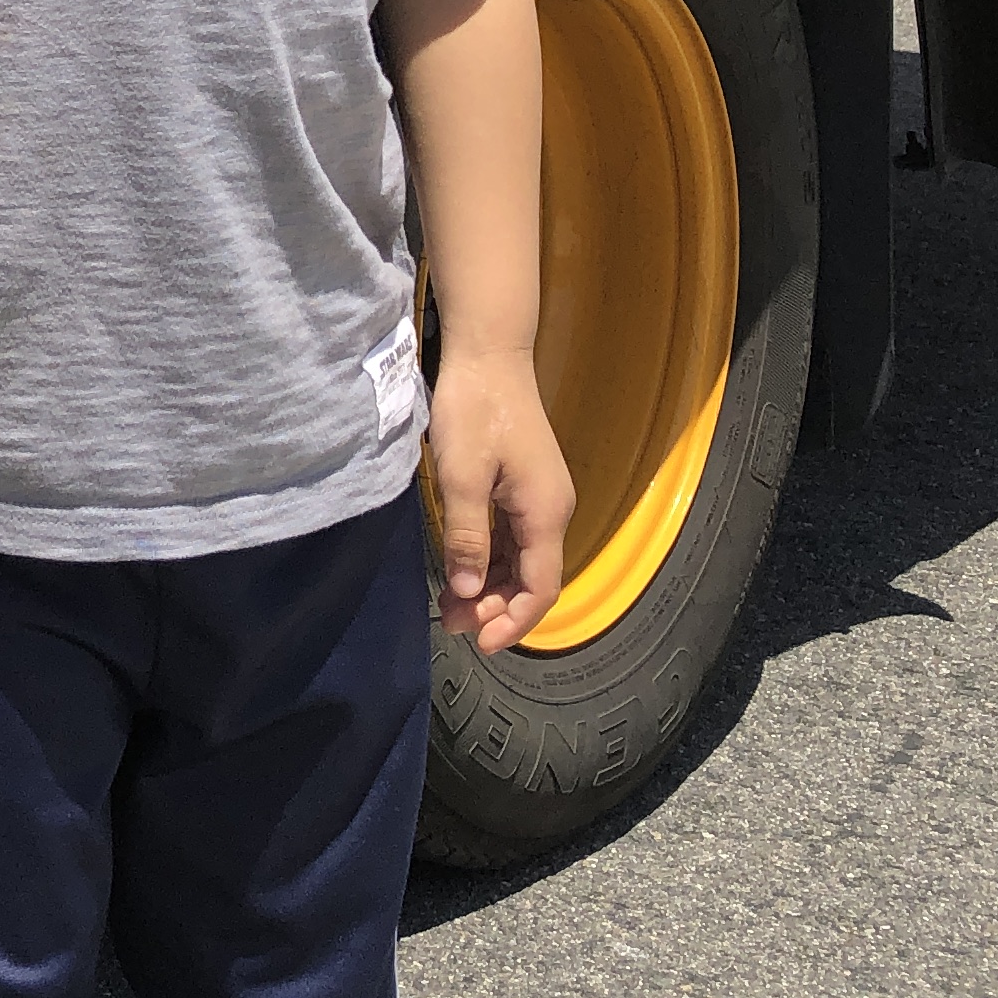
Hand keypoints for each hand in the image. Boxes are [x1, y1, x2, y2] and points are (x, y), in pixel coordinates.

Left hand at [426, 342, 574, 654]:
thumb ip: (466, 536)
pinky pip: (509, 537)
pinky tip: (458, 569)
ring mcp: (537, 498)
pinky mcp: (521, 485)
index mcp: (544, 513)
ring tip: (448, 606)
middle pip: (529, 578)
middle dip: (494, 608)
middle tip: (449, 625)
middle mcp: (550, 511)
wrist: (489, 354)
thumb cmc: (475, 409)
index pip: (539, 588)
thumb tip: (466, 592)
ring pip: (518, 560)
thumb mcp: (462, 476)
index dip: (512, 621)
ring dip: (487, 586)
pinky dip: (486, 559)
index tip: (479, 643)